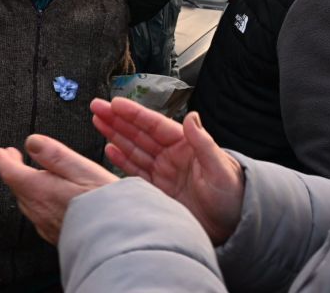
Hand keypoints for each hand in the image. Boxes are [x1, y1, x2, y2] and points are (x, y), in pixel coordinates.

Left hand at [0, 134, 118, 244]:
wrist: (118, 241)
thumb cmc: (105, 204)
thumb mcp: (82, 169)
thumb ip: (54, 155)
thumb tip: (32, 141)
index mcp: (40, 190)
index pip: (10, 172)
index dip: (3, 159)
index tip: (2, 151)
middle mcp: (39, 211)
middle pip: (17, 188)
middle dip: (14, 170)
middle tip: (15, 157)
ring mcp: (47, 226)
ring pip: (28, 203)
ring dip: (26, 187)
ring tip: (33, 175)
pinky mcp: (57, 237)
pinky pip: (40, 216)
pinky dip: (39, 202)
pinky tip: (51, 200)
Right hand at [91, 97, 243, 244]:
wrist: (233, 226)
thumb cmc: (233, 194)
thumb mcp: (219, 167)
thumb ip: (203, 143)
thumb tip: (191, 117)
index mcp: (185, 145)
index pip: (154, 124)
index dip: (133, 114)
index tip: (115, 103)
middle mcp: (171, 156)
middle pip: (139, 133)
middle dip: (117, 119)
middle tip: (96, 106)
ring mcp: (163, 172)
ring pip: (133, 149)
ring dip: (115, 135)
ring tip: (97, 122)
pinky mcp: (158, 190)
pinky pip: (135, 171)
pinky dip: (121, 160)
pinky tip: (109, 149)